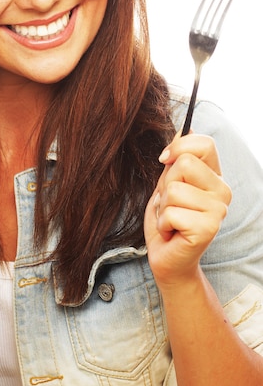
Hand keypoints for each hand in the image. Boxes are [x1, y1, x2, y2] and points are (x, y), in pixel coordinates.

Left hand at [144, 132, 231, 288]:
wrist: (168, 258)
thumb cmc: (167, 219)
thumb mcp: (168, 182)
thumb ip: (177, 157)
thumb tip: (185, 126)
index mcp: (214, 176)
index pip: (204, 143)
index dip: (178, 148)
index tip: (165, 162)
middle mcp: (222, 190)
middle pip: (183, 163)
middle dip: (165, 184)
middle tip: (170, 204)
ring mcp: (218, 210)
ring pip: (173, 189)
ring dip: (162, 207)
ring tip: (171, 220)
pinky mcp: (208, 229)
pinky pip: (171, 212)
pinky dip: (163, 223)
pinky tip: (172, 233)